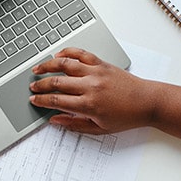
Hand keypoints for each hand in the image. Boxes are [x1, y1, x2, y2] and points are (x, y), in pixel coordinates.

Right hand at [30, 47, 153, 133]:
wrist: (147, 102)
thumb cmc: (126, 117)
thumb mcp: (99, 129)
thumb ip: (74, 124)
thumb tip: (55, 120)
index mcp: (88, 105)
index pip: (56, 100)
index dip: (41, 100)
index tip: (33, 100)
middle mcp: (90, 86)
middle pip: (57, 82)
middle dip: (40, 85)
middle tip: (32, 87)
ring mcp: (96, 72)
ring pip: (65, 64)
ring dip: (48, 65)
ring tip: (37, 69)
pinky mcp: (102, 64)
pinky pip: (81, 54)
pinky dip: (68, 52)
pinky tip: (58, 55)